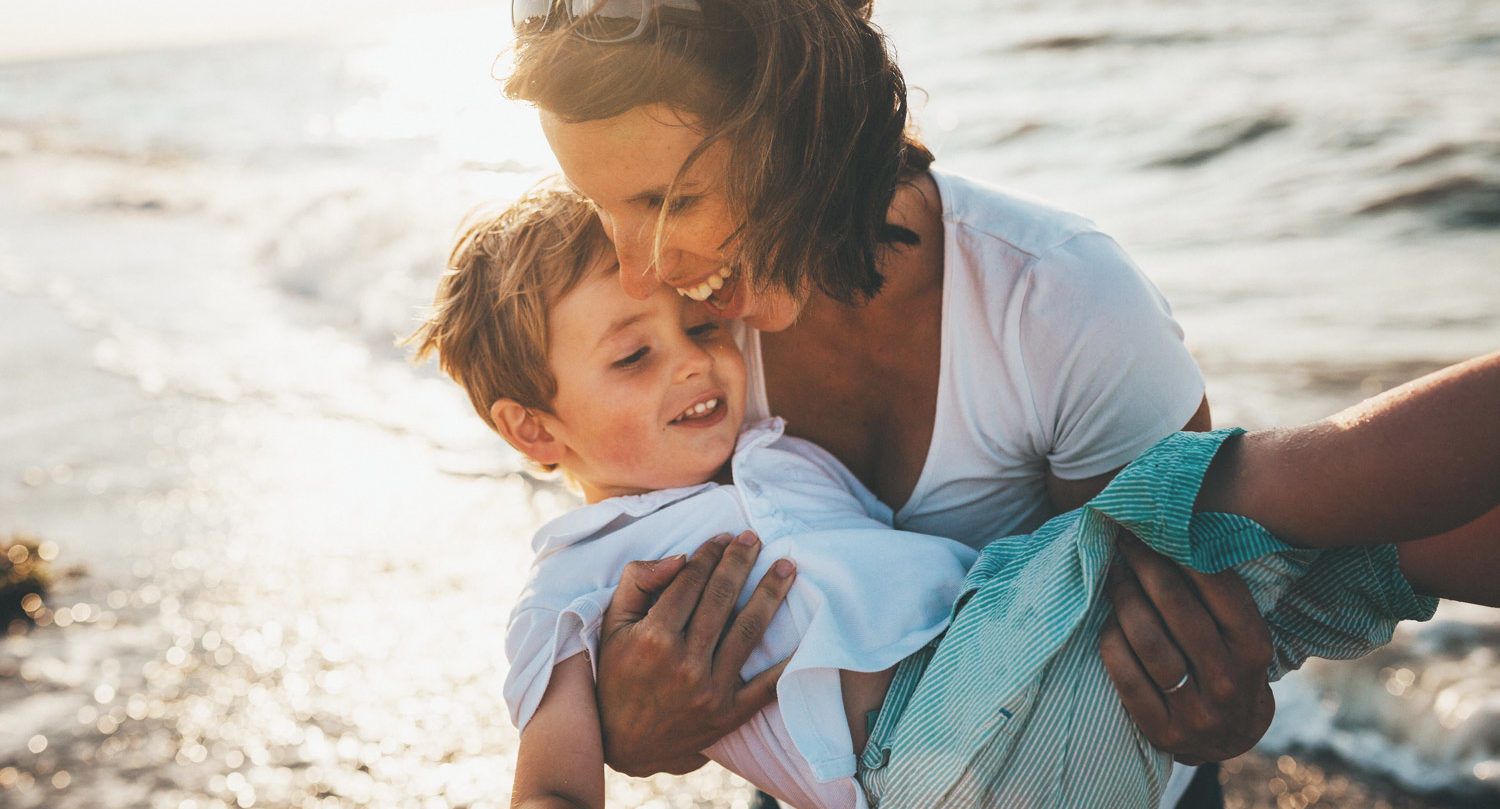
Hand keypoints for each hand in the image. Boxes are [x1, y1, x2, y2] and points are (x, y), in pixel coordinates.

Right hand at [595, 531, 796, 775]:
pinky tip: (805, 633)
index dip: (709, 554)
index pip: (690, 582)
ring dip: (771, 594)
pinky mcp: (729, 714)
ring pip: (748, 631)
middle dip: (741, 562)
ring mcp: (710, 690)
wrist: (622, 743)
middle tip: (755, 539)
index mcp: (653, 637)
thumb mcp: (612, 625)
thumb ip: (638, 582)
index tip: (723, 538)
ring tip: (787, 568)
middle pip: (722, 598)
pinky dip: (788, 661)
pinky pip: (767, 685)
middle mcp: (684, 663)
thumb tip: (680, 557)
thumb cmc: (616, 675)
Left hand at [1099, 531, 1274, 764]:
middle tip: (1124, 542)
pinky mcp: (1163, 730)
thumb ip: (1219, 596)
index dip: (1180, 552)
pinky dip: (1112, 641)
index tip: (1153, 528)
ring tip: (1113, 575)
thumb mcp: (1242, 635)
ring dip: (1124, 598)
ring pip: (1148, 640)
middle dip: (1145, 566)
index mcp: (1254, 648)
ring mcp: (1196, 710)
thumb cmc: (1230, 667)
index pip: (1218, 588)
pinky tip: (1107, 621)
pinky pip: (1125, 676)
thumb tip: (1176, 533)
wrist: (1229, 740)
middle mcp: (1229, 679)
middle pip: (1176, 608)